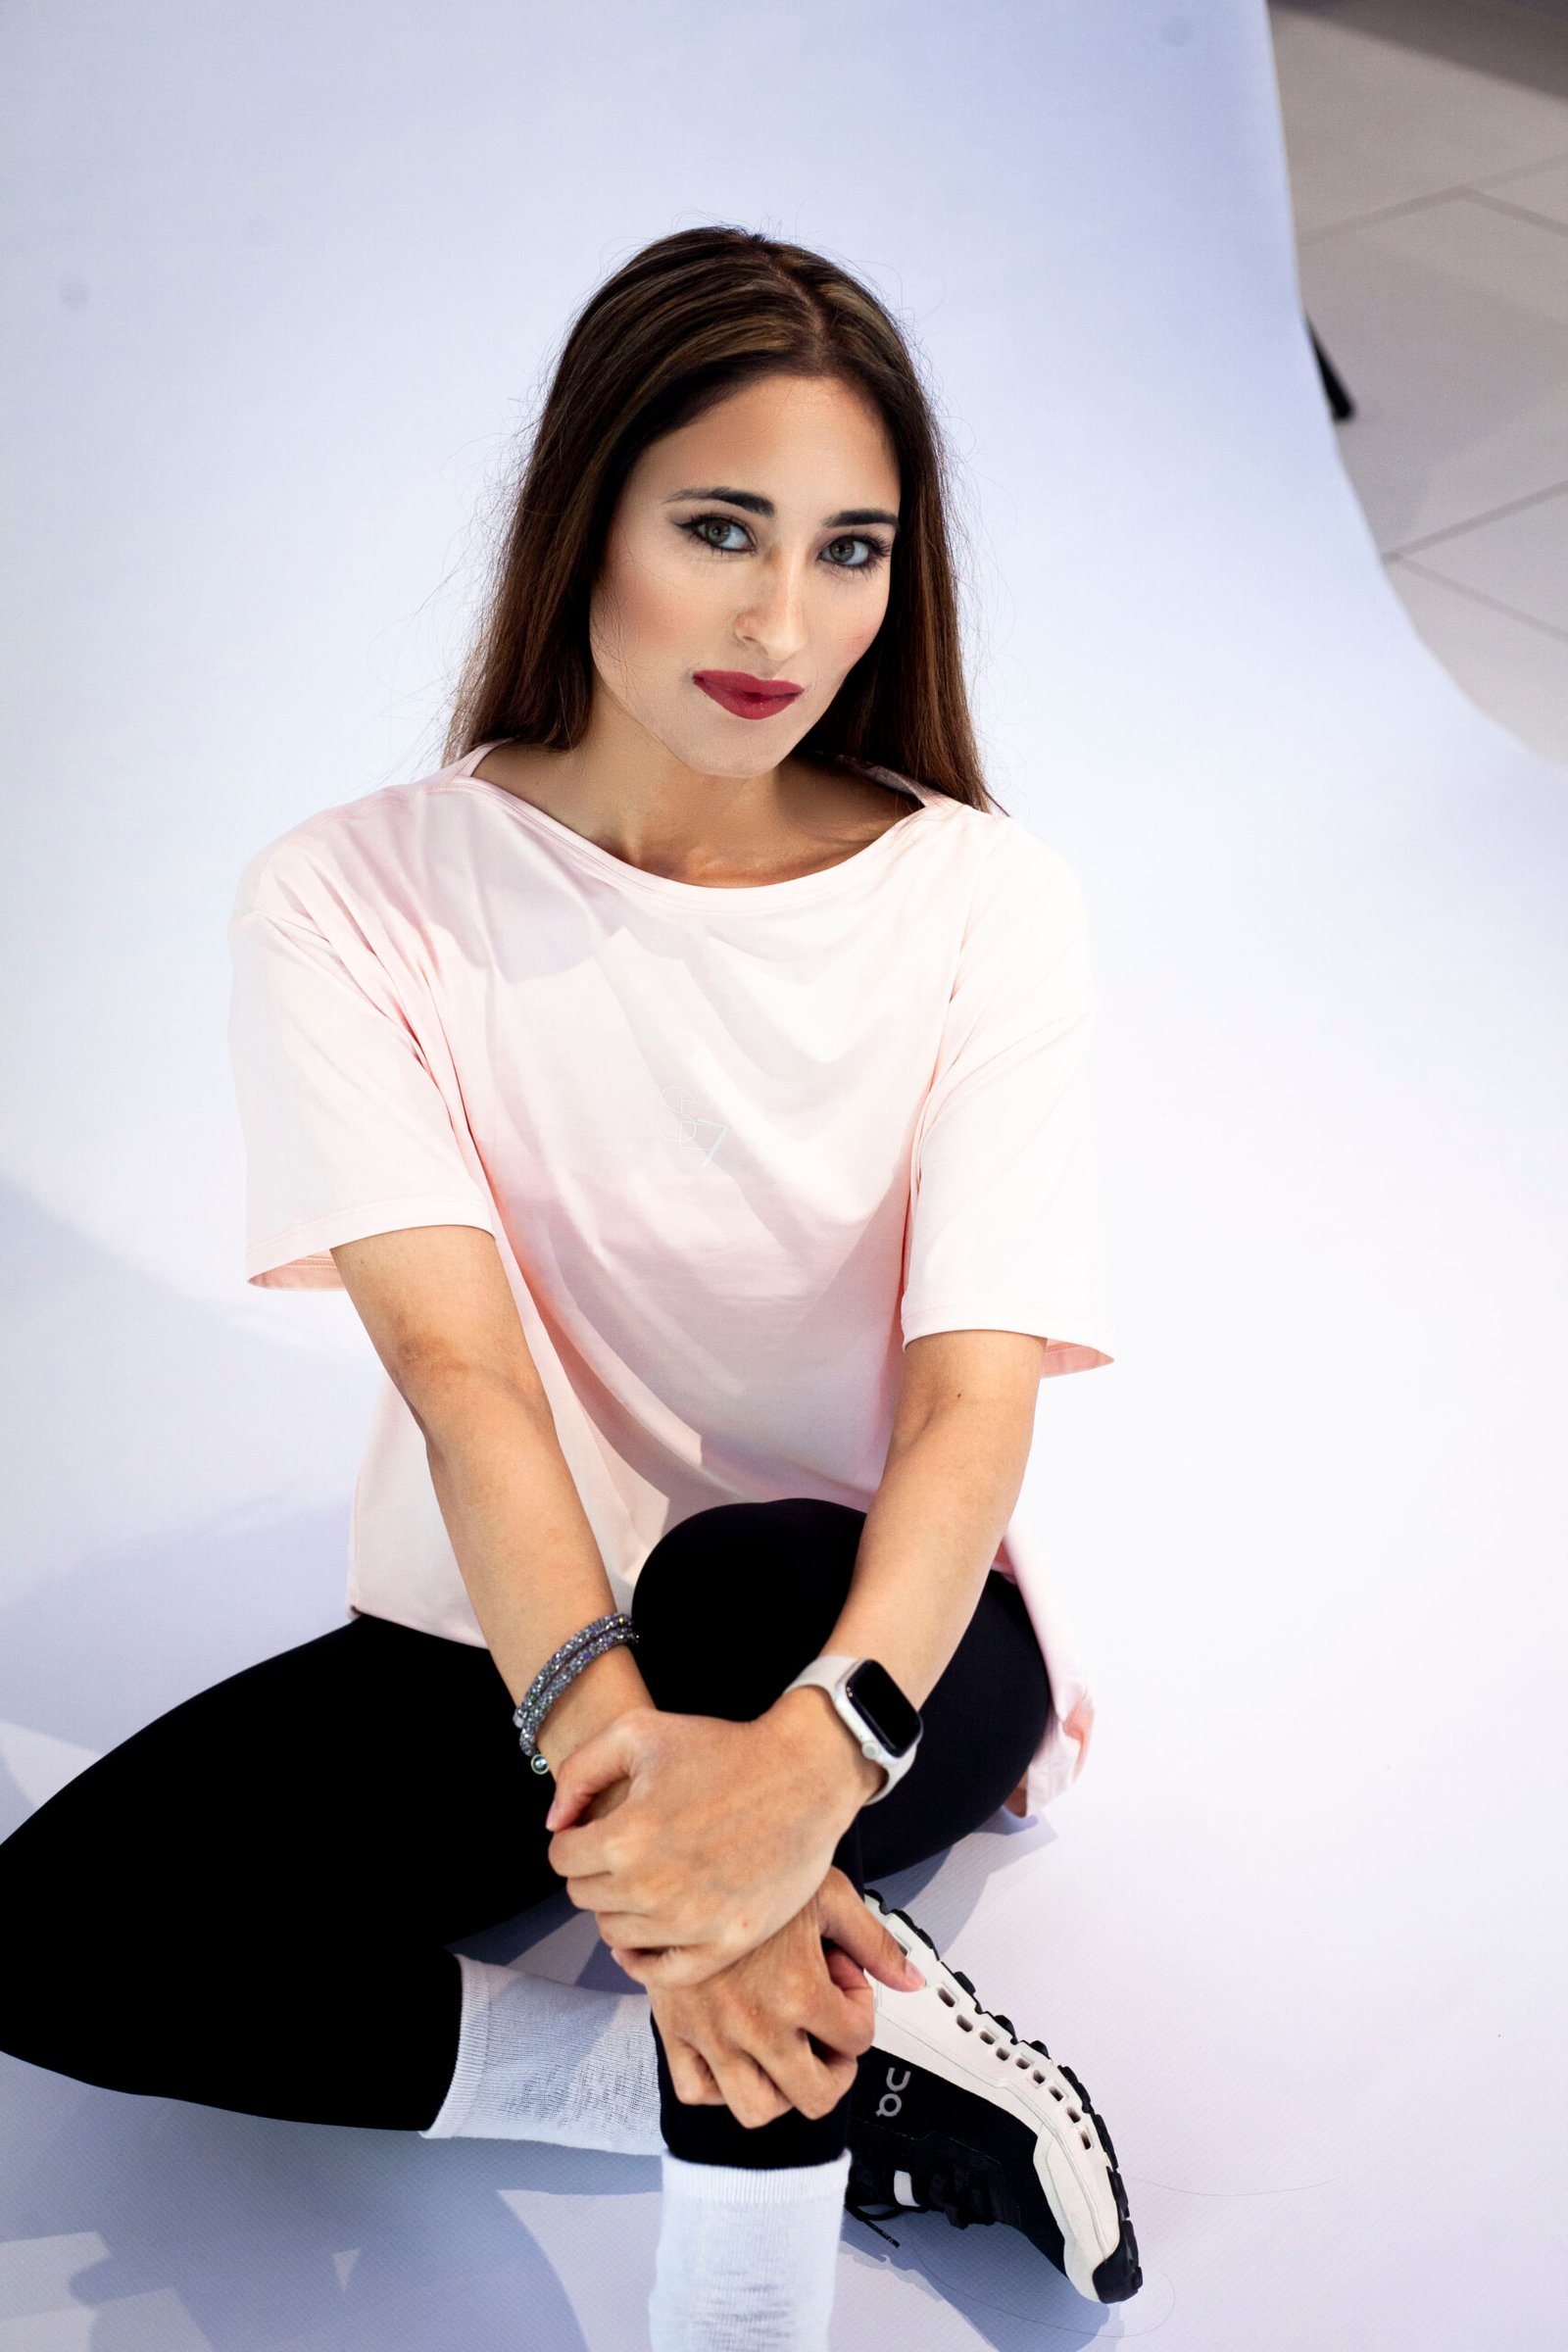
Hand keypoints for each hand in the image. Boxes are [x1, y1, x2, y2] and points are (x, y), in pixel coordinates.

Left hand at [544, 1699, 872, 1985]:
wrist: (805, 1775)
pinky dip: (643, 1961)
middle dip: (596, 1871)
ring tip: (646, 1880)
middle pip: (585, 1898)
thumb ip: (579, 1772)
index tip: (598, 1829)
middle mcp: (652, 1888)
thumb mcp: (639, 1731)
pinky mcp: (726, 1943)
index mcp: (626, 1837)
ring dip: (621, 1908)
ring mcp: (691, 1923)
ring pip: (616, 1935)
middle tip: (627, 1850)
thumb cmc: (723, 1748)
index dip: (575, 1839)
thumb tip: (556, 1825)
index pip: (562, 1860)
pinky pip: (661, 1974)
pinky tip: (645, 1938)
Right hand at [651, 1866, 925, 2128]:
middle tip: (828, 2041)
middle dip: (833, 2070)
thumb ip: (874, 1941)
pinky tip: (736, 2053)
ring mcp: (712, 2034)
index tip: (844, 1986)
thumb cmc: (754, 1870)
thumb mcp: (827, 1894)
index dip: (860, 2011)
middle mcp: (756, 2023)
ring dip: (781, 2090)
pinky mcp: (674, 2031)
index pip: (857, 2039)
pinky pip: (697, 2091)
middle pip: (815, 2095)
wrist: (684, 1856)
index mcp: (798, 1990)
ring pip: (757, 2108)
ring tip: (786, 2053)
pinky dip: (719, 2086)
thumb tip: (911, 1979)